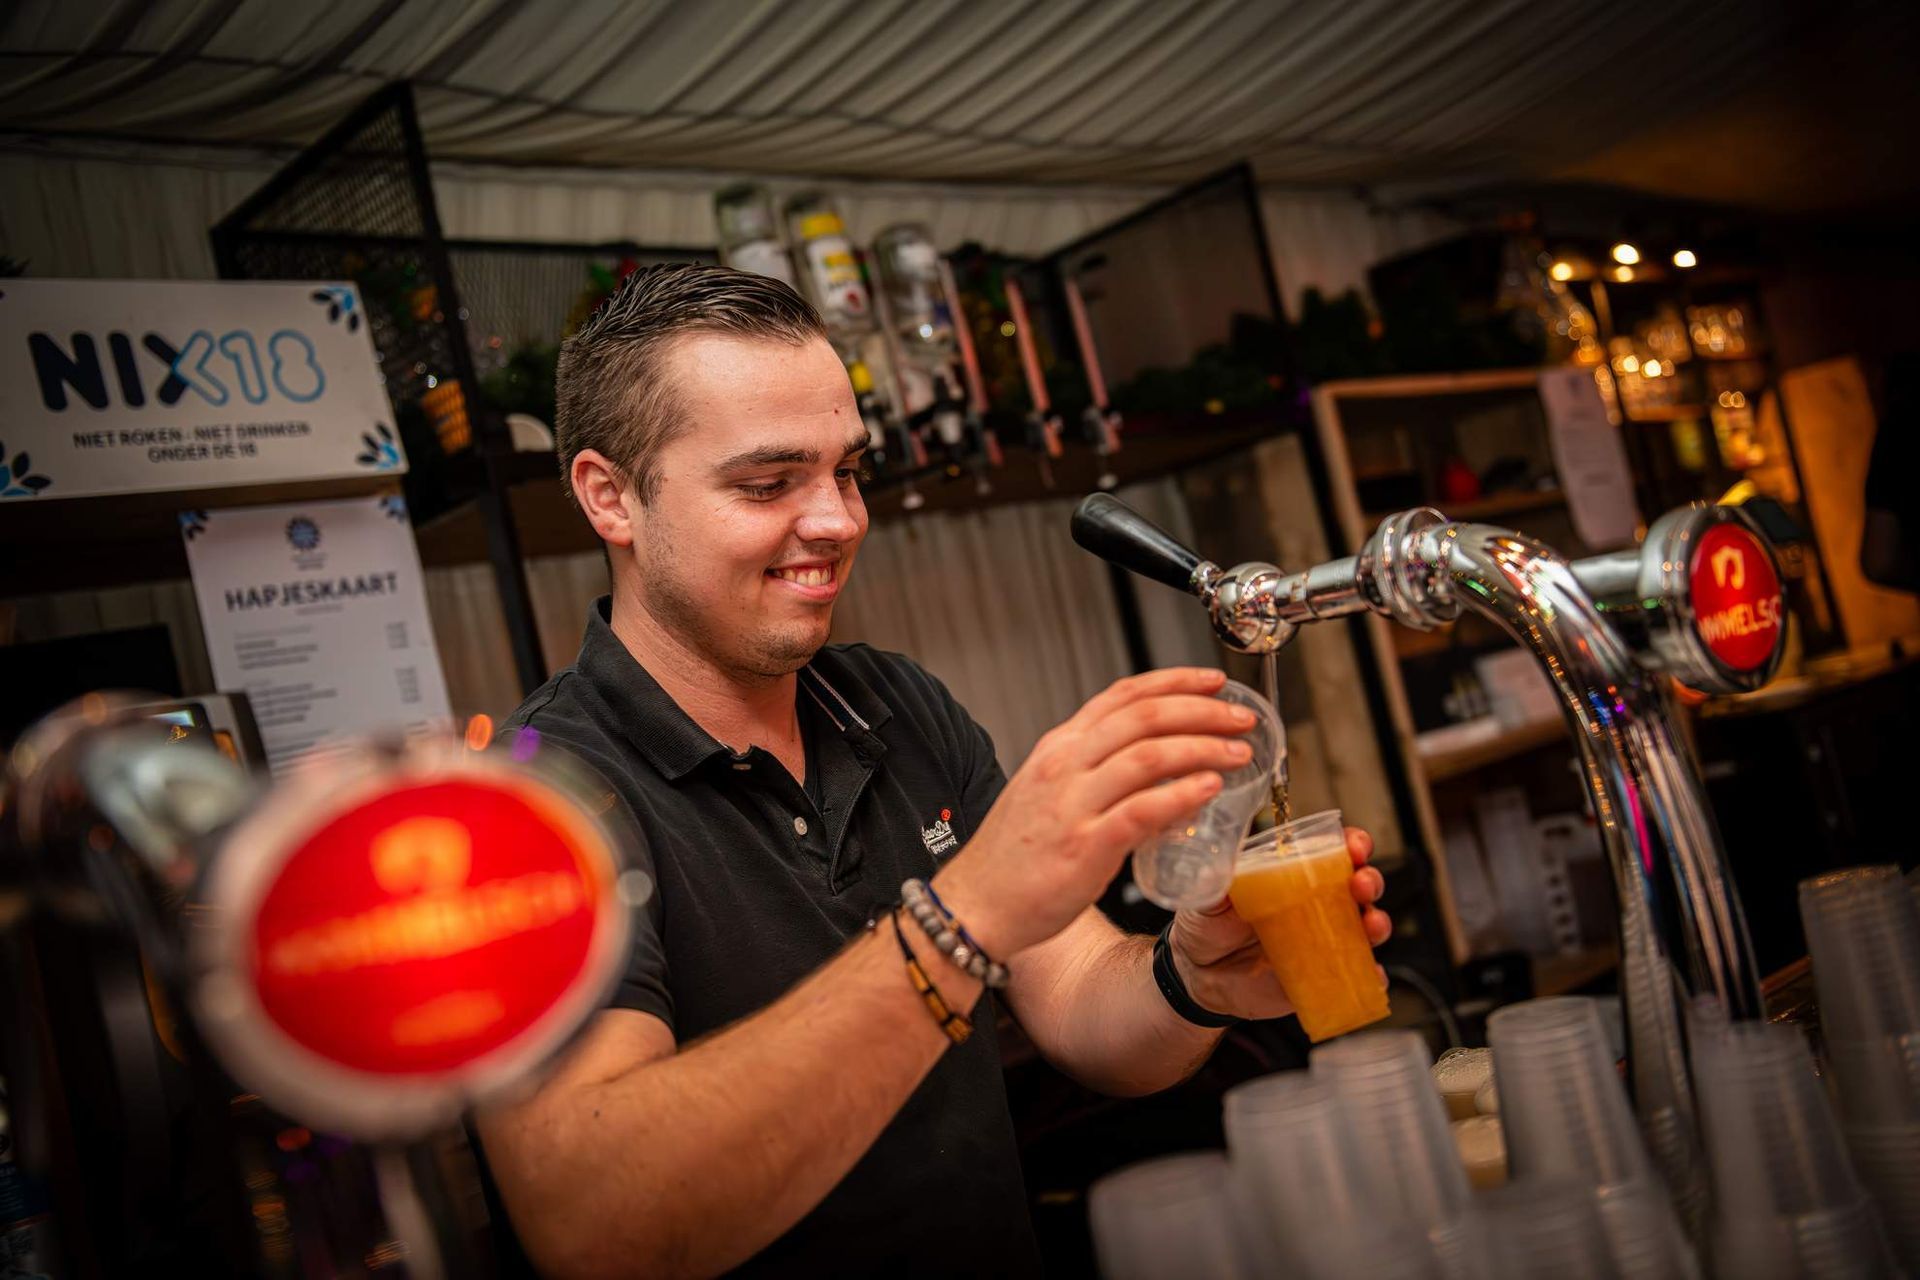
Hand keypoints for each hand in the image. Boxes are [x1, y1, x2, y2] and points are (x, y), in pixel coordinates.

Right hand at [934, 668, 1256, 958]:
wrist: (975, 905)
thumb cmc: (1013, 858)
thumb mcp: (1049, 794)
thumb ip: (1097, 776)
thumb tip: (1159, 775)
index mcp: (1059, 747)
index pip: (1122, 695)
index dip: (1174, 682)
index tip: (1214, 682)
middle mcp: (1065, 765)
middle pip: (1144, 716)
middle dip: (1202, 711)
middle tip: (1241, 719)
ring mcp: (1073, 804)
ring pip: (1149, 755)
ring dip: (1203, 749)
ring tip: (1238, 754)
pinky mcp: (1084, 846)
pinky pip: (1142, 810)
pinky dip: (1181, 795)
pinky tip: (1209, 790)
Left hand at [1167, 826, 1390, 1021]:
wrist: (1198, 976)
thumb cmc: (1206, 927)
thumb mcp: (1207, 898)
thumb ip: (1216, 879)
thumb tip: (1220, 859)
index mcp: (1293, 875)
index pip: (1333, 851)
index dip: (1352, 844)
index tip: (1354, 846)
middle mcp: (1317, 904)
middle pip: (1360, 885)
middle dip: (1370, 880)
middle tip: (1360, 884)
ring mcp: (1325, 940)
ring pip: (1367, 927)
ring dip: (1378, 922)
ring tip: (1371, 924)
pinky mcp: (1325, 975)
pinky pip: (1359, 976)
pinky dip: (1372, 975)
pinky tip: (1371, 973)